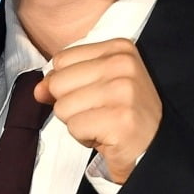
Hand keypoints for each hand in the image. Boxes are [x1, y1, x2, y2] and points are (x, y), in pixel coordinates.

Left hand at [33, 38, 161, 182]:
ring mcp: (123, 91)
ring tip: (102, 125)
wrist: (155, 146)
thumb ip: (64, 81)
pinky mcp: (120, 119)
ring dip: (77, 123)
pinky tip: (106, 137)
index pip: (61, 60)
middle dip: (71, 106)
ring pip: (63, 107)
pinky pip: (74, 127)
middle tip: (99, 113)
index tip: (96, 95)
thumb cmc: (122, 114)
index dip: (69, 85)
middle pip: (59, 83)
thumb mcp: (96, 86)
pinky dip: (85, 138)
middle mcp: (123, 64)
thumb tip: (38, 90)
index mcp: (119, 48)